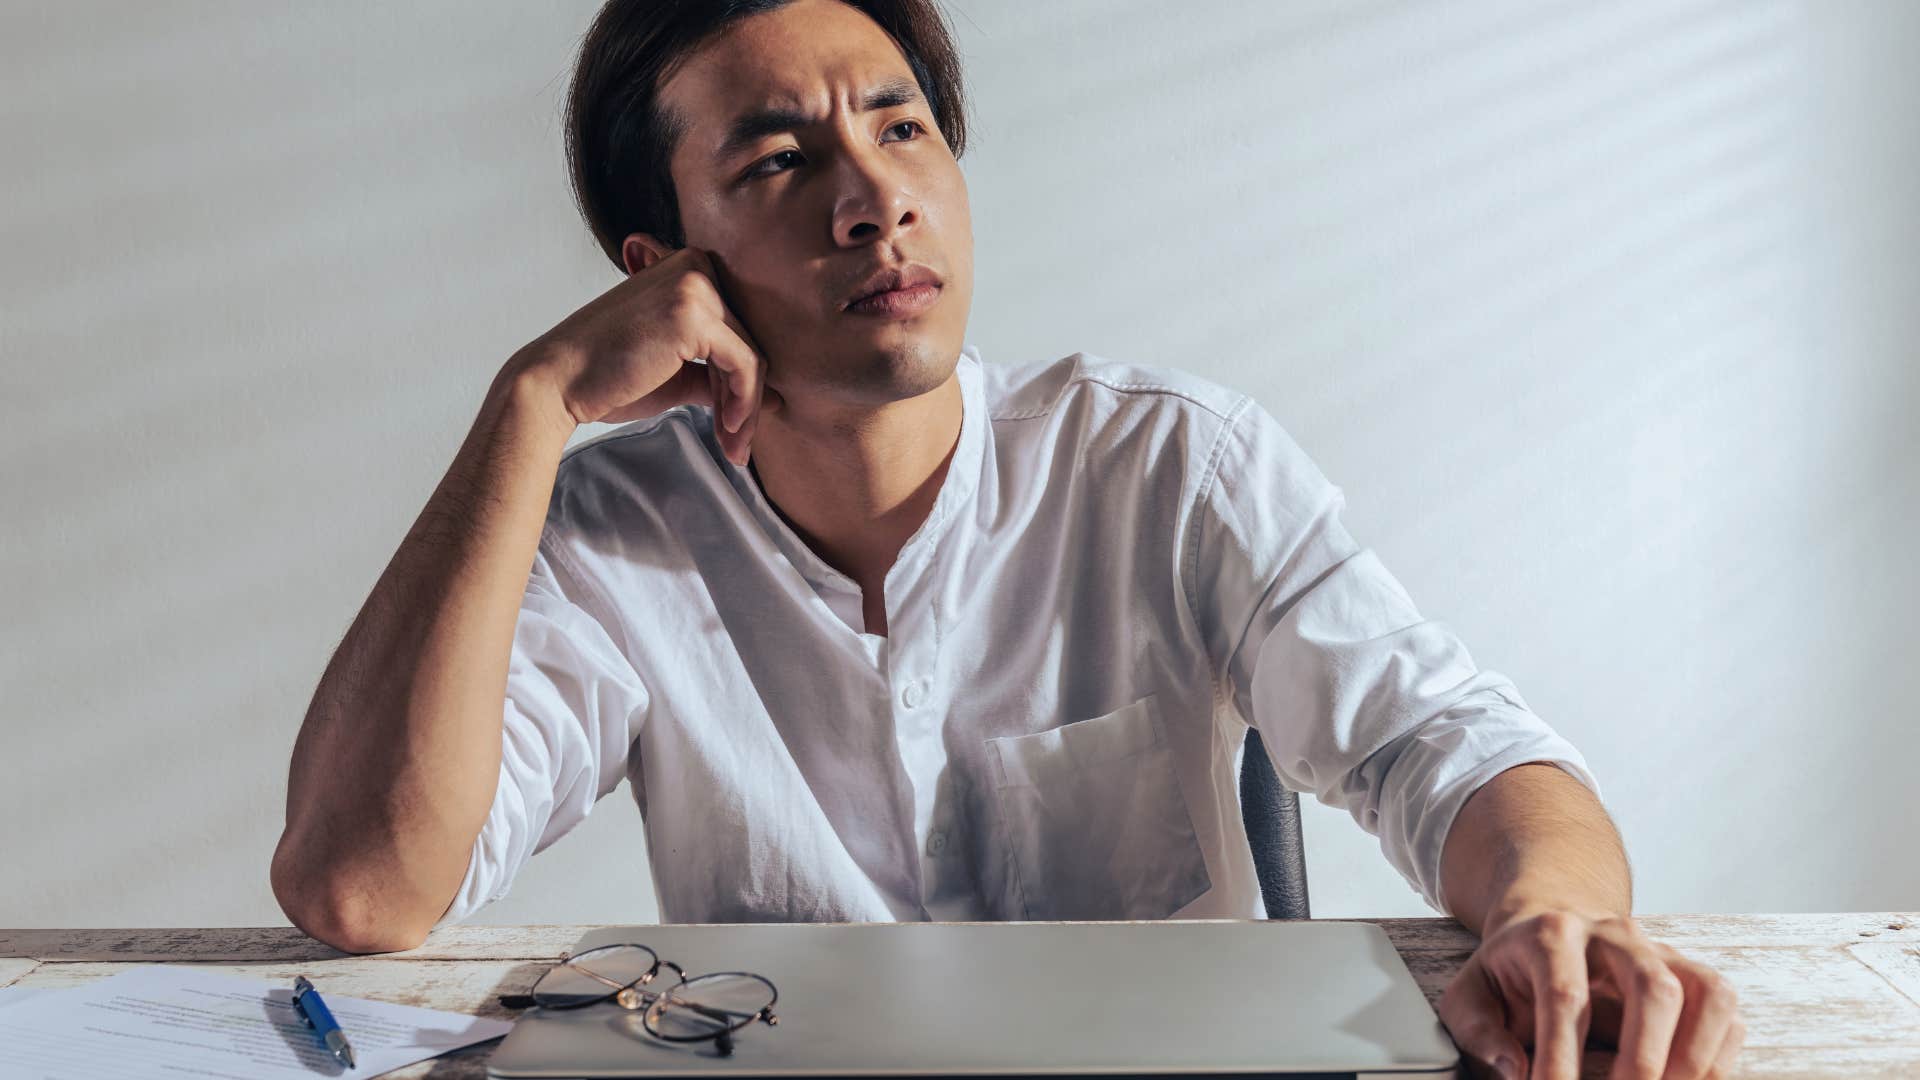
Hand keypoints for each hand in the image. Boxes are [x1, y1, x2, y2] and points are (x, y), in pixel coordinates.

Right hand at [512, 245, 778, 465]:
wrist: (557, 384)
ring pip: (752, 357)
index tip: (732, 423)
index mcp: (689, 268)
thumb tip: (775, 400)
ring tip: (734, 447)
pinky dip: (743, 404)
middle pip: (750, 341)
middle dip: (746, 399)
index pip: (738, 328)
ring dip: (746, 410)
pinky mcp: (694, 315)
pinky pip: (745, 366)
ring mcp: (695, 286)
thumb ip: (720, 379)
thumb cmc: (608, 379)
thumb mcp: (677, 375)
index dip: (739, 381)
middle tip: (738, 445)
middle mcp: (696, 265)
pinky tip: (727, 431)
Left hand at [1435, 907, 1744, 1079]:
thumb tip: (1515, 1071)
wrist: (1550, 929)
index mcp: (1552, 934)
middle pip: (1651, 987)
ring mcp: (1662, 950)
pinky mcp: (1692, 973)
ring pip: (1704, 991)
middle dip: (1643, 1057)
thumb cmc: (1510, 974)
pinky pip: (1724, 1008)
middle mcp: (1616, 934)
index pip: (1564, 995)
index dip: (1561, 1055)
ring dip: (1694, 1057)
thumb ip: (1479, 1032)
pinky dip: (1718, 1056)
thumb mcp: (1471, 995)